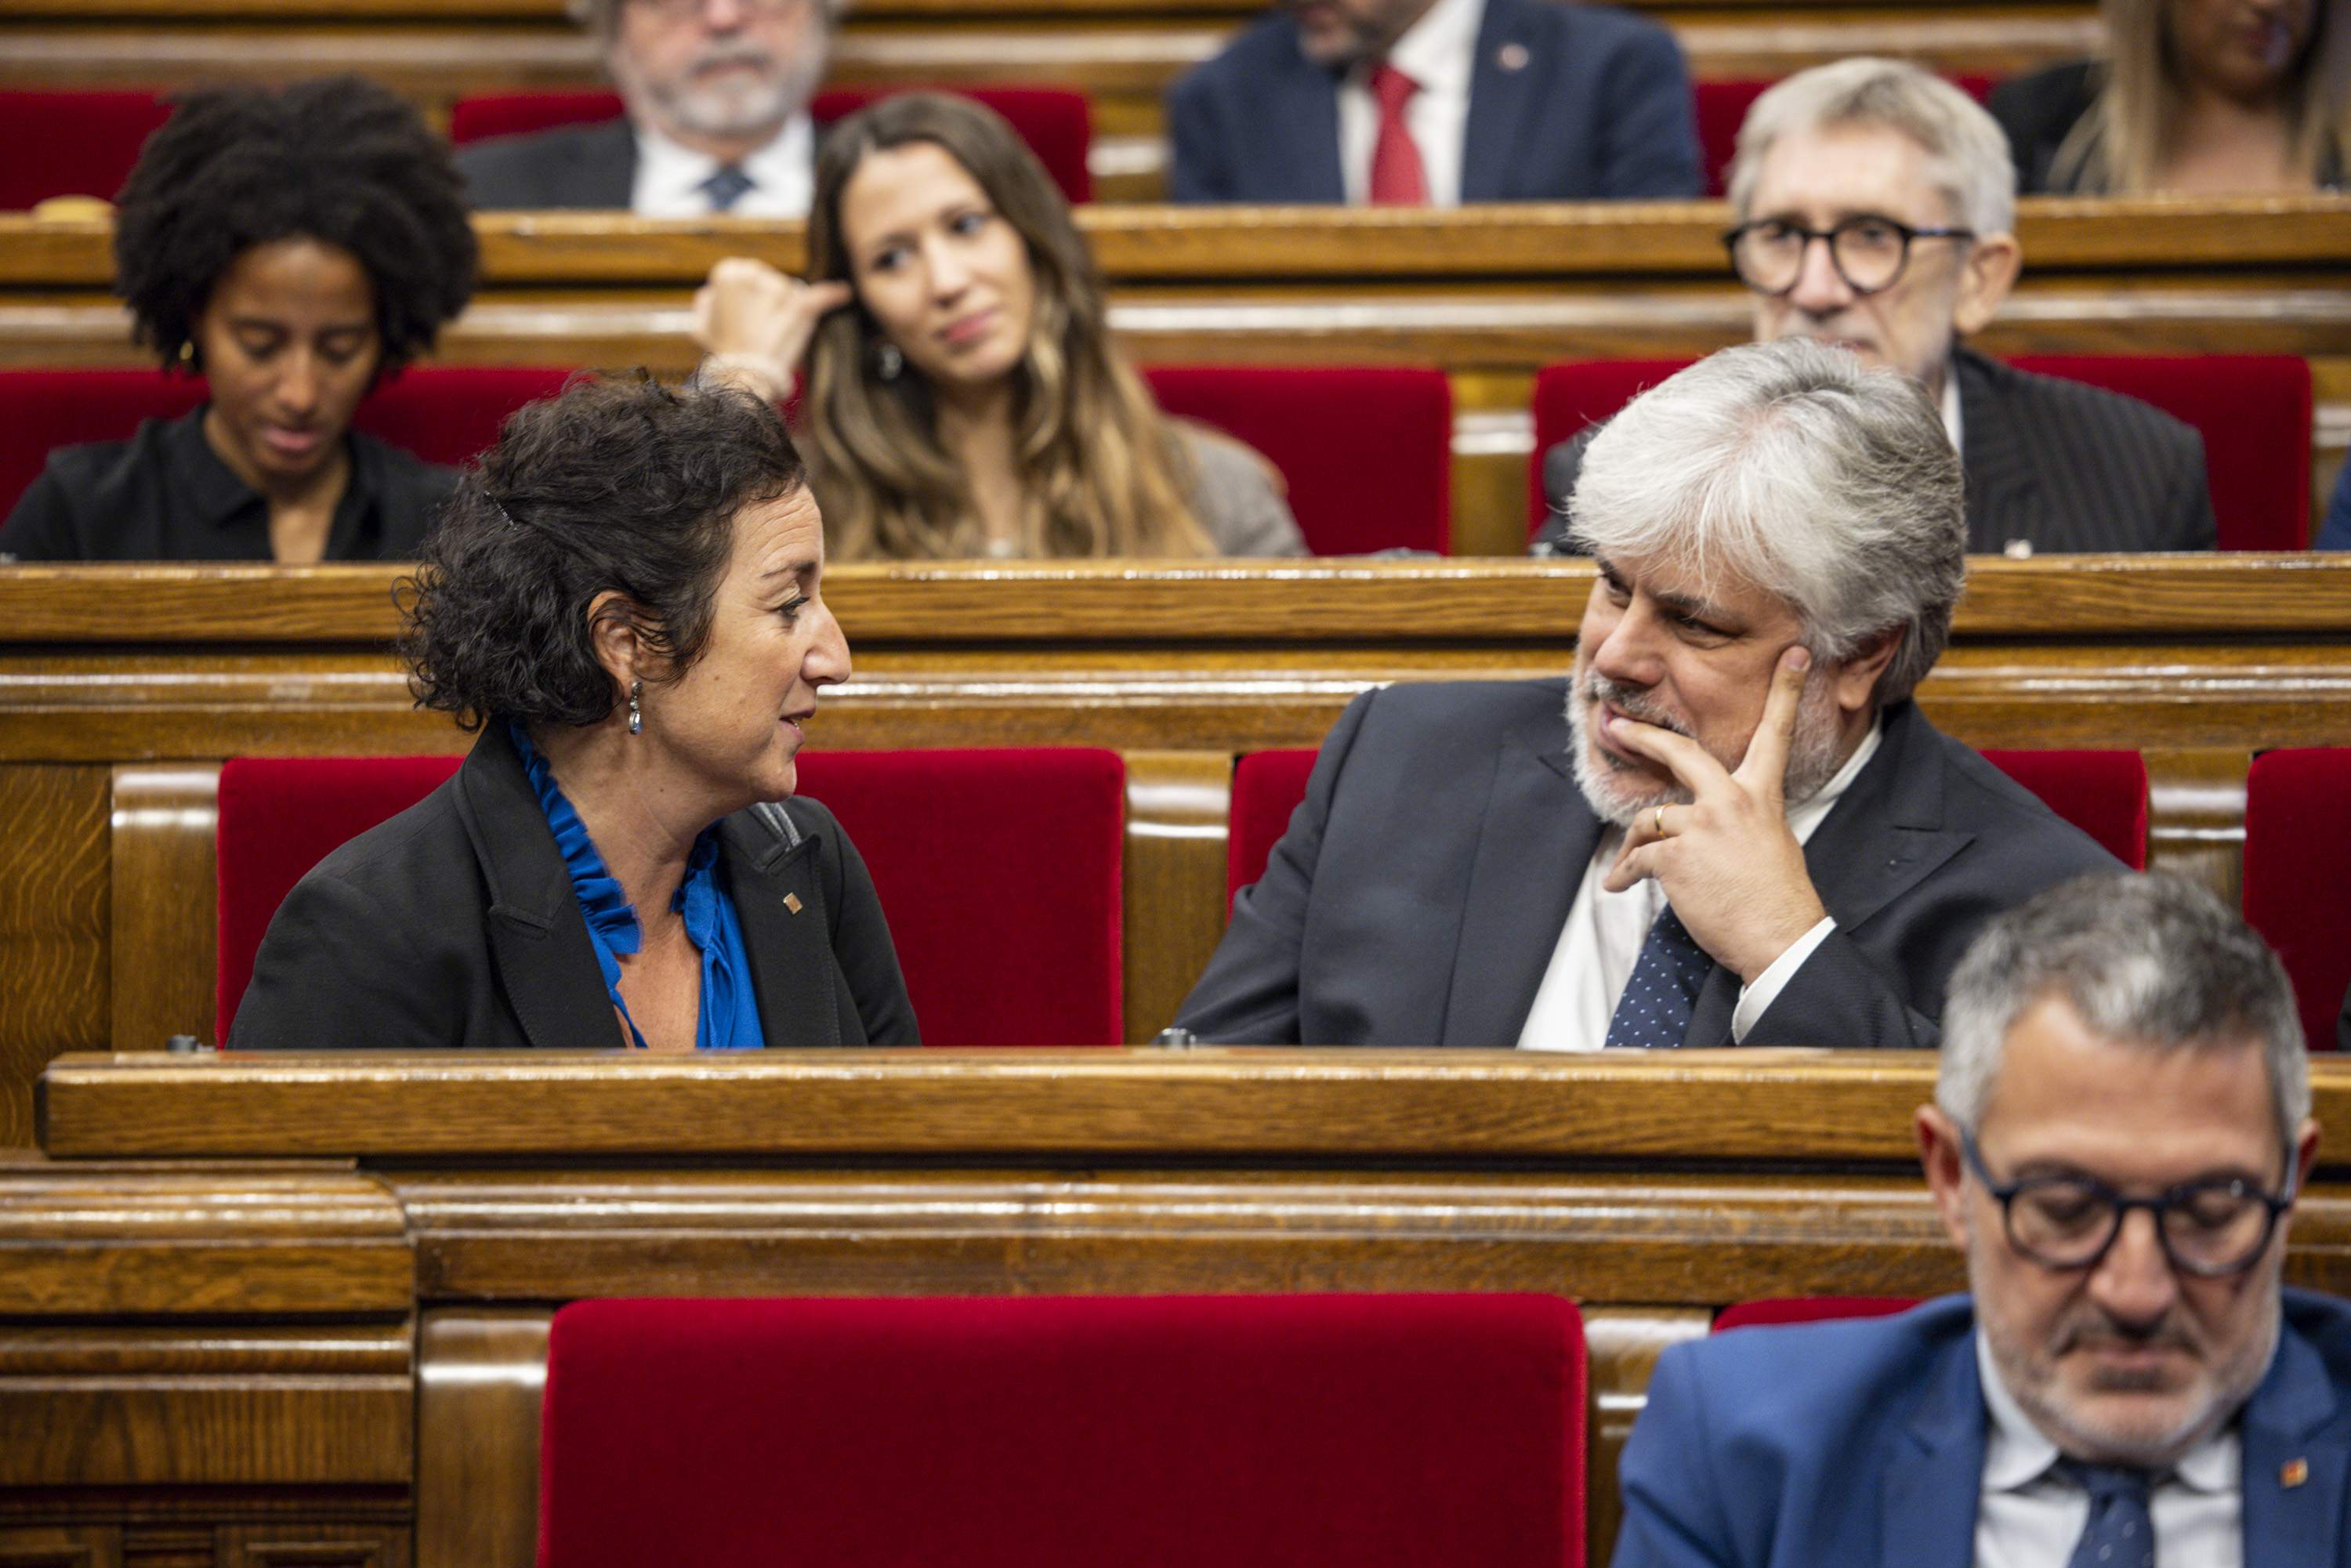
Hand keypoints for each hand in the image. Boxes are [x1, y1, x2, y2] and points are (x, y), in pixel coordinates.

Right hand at [691, 257, 853, 380]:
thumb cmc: (721, 352)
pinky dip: (832, 294)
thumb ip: (709, 301)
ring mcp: (778, 289)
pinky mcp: (799, 309)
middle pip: (773, 282)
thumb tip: (714, 293)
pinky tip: (844, 292)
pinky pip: (820, 296)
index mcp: (728, 273)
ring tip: (772, 336)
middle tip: (760, 331)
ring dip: (787, 312)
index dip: (748, 298)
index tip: (746, 317)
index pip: (748, 274)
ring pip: (792, 293)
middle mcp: (754, 273)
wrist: (742, 378)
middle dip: (770, 304)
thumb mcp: (702, 324)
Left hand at [1600, 647, 1829, 983]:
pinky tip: (1621, 886)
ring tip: (1627, 868)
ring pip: (1651, 818)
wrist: (1779, 940)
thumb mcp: (1772, 843)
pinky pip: (1638, 856)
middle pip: (1683, 753)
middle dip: (1646, 736)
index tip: (1795, 654)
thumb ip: (1742, 819)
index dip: (1786, 692)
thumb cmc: (1777, 901)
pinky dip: (1625, 872)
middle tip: (1617, 725)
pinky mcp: (1675, 855)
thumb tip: (1714, 820)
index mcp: (1761, 797)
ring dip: (1636, 844)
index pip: (1775, 735)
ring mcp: (1702, 825)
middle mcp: (1732, 801)